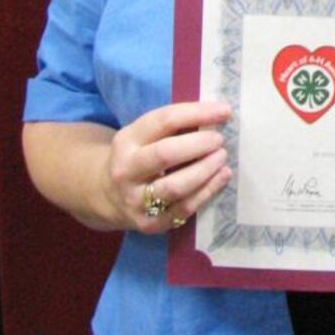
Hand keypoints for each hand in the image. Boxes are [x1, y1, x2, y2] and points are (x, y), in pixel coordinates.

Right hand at [103, 100, 232, 233]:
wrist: (109, 195)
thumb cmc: (139, 155)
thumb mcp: (145, 135)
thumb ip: (175, 125)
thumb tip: (218, 114)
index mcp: (127, 140)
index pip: (164, 121)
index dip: (197, 114)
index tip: (225, 110)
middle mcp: (126, 171)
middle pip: (166, 154)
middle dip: (199, 144)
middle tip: (220, 140)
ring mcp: (135, 200)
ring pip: (175, 186)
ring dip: (205, 170)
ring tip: (222, 158)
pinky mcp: (149, 223)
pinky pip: (183, 208)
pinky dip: (207, 191)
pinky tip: (221, 177)